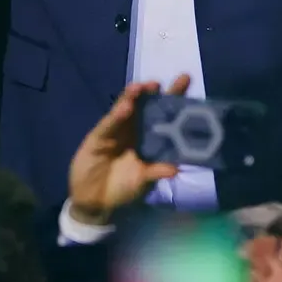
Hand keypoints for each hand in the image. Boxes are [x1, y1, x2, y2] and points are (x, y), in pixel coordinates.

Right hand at [65, 76, 189, 225]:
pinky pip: (109, 125)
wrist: (95, 201)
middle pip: (145, 106)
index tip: (186, 79)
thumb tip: (176, 168)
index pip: (163, 115)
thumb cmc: (123, 188)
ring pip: (125, 109)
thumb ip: (156, 172)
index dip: (174, 98)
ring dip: (133, 97)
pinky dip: (117, 116)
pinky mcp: (98, 137)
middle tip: (162, 81)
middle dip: (153, 92)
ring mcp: (116, 131)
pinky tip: (126, 107)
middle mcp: (134, 130)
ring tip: (143, 87)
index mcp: (148, 138)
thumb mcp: (143, 181)